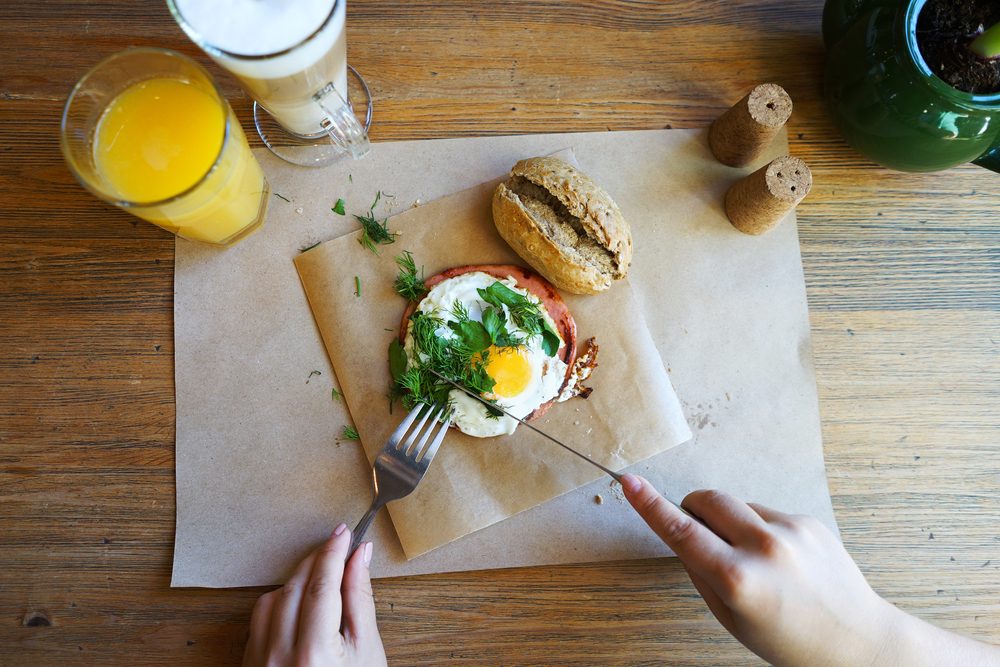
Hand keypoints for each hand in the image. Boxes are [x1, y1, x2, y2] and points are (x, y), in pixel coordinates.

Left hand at [243, 524, 386, 666]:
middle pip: (295, 586)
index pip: (323, 584)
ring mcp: (259, 661)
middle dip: (318, 560)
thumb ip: (361, 600)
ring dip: (297, 581)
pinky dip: (279, 603)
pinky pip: (259, 619)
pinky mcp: (248, 664)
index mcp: (314, 651)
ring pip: (272, 598)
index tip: (344, 532)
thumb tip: (361, 556)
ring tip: (323, 576)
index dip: (334, 552)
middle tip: (338, 544)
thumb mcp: (367, 651)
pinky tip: (299, 603)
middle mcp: (279, 655)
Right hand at [622, 475, 999, 666]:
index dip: (650, 505)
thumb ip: (702, 574)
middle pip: (707, 500)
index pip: (681, 532)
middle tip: (700, 535)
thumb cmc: (790, 641)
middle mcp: (765, 548)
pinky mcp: (809, 521)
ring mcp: (791, 530)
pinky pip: (766, 512)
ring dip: (731, 523)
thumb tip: (684, 536)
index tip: (630, 482)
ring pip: (737, 506)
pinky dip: (761, 529)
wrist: (858, 641)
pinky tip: (780, 560)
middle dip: (693, 509)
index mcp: (739, 579)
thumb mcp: (732, 619)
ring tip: (754, 562)